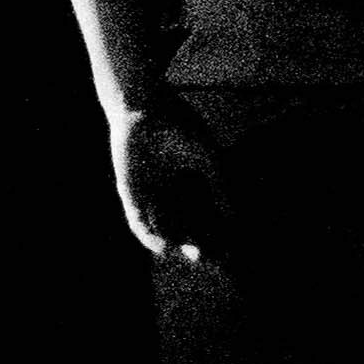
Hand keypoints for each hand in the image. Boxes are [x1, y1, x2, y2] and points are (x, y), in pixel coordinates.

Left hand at [114, 100, 222, 264]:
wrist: (145, 107)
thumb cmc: (178, 125)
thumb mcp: (207, 158)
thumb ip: (220, 186)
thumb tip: (234, 215)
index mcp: (183, 180)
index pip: (199, 213)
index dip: (213, 230)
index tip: (228, 244)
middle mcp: (164, 190)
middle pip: (181, 225)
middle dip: (197, 243)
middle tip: (212, 256)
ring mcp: (147, 194)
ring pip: (161, 228)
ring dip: (177, 245)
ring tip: (196, 255)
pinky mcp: (130, 194)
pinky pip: (139, 223)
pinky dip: (151, 238)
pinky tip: (166, 249)